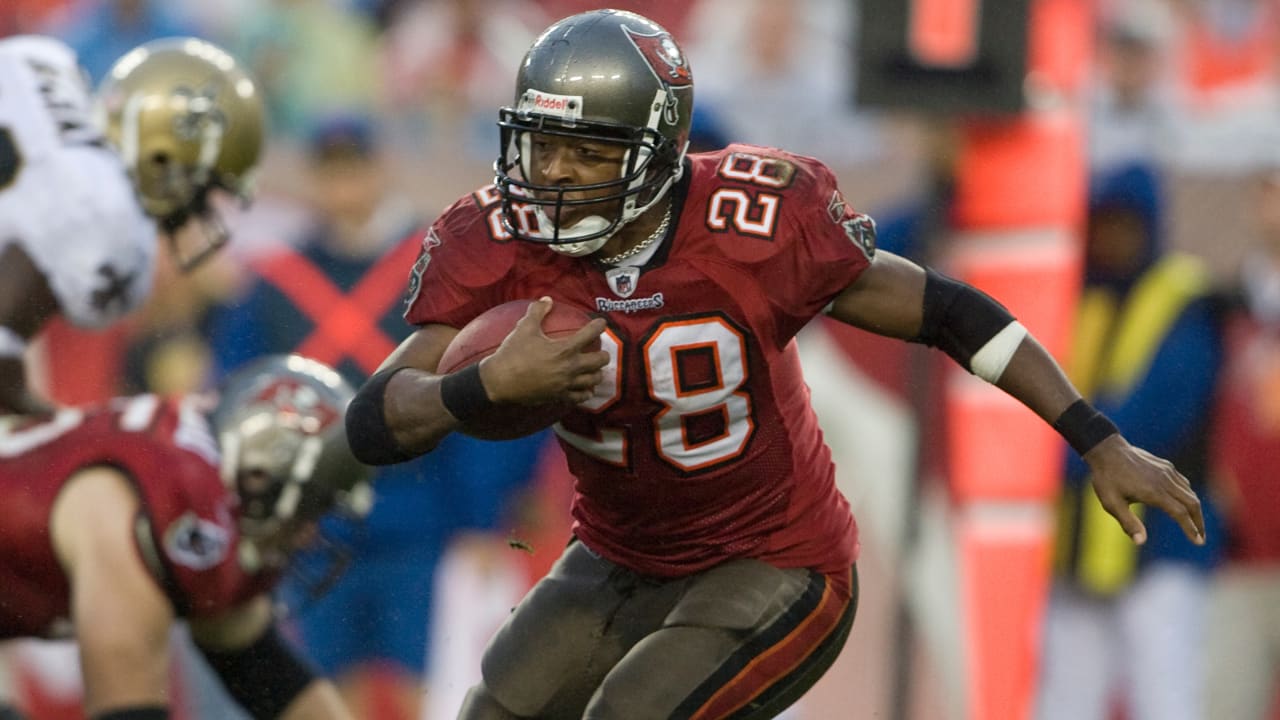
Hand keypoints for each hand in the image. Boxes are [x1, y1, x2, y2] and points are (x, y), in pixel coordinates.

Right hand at [480, 298, 609, 405]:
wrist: (500, 382)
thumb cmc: (512, 353)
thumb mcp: (524, 328)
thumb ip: (537, 312)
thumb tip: (546, 299)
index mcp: (565, 349)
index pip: (591, 334)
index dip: (599, 326)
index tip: (601, 323)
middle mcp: (570, 367)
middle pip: (600, 361)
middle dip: (604, 354)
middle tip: (600, 350)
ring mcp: (566, 384)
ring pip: (594, 380)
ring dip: (597, 373)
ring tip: (595, 370)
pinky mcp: (560, 397)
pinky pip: (581, 397)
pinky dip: (586, 392)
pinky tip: (586, 389)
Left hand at [1085, 434, 1205, 545]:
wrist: (1106, 450)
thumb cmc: (1106, 479)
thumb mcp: (1111, 504)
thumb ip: (1128, 523)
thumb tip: (1141, 542)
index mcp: (1154, 492)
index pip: (1180, 513)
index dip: (1191, 529)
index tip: (1198, 542)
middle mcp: (1165, 481)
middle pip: (1192, 503)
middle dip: (1199, 522)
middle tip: (1201, 537)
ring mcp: (1167, 471)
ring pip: (1190, 492)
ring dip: (1195, 509)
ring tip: (1195, 523)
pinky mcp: (1165, 465)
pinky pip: (1183, 482)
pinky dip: (1188, 495)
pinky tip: (1184, 502)